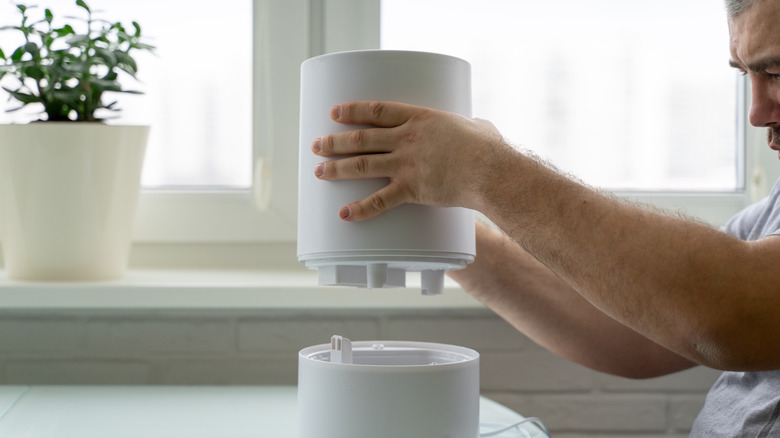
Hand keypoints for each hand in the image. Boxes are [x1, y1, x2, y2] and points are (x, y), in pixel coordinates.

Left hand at [312, 101, 506, 220]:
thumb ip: (472, 126)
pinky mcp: (411, 189)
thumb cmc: (489, 149)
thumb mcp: (478, 127)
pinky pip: (379, 201)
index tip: (335, 113)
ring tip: (318, 171)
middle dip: (335, 142)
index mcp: (419, 118)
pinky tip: (344, 214)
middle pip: (361, 138)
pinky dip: (360, 209)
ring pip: (362, 165)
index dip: (353, 111)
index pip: (377, 110)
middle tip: (317, 145)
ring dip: (336, 168)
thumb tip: (480, 127)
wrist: (491, 170)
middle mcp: (406, 138)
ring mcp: (406, 164)